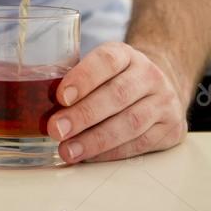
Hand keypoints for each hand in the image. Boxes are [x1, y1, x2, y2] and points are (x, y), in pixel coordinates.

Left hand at [47, 42, 187, 162]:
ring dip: (95, 140)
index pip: (107, 60)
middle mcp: (149, 75)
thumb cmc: (118, 80)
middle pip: (117, 95)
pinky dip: (111, 152)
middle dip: (83, 115)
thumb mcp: (101, 69)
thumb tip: (38, 103)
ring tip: (68, 150)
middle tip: (56, 129)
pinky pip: (139, 143)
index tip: (60, 96)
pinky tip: (90, 156)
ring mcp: (164, 102)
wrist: (162, 87)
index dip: (83, 78)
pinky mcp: (171, 128)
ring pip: (130, 122)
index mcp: (127, 54)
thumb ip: (76, 80)